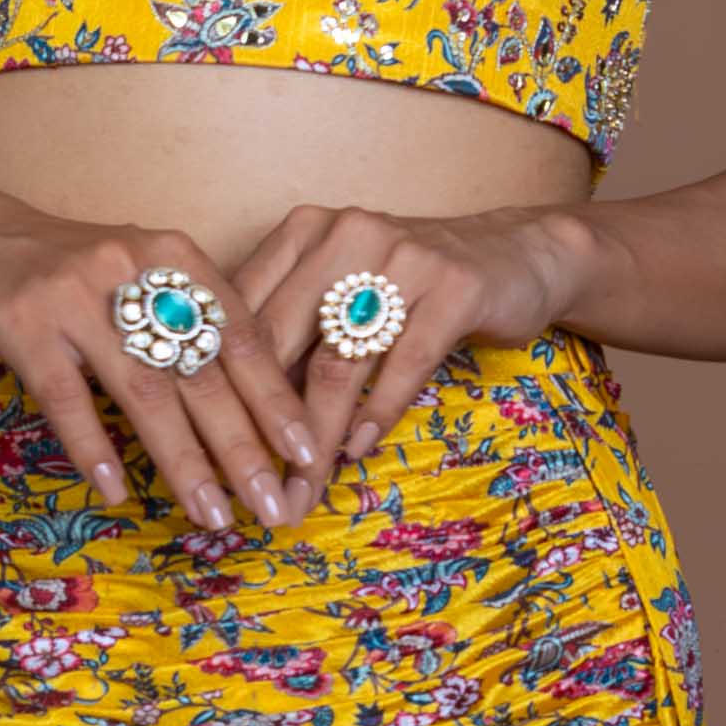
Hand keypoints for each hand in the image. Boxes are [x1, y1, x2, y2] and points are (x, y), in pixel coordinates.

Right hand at [0, 183, 324, 538]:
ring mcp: (76, 296)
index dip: (276, 400)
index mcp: (175, 256)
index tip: (308, 456)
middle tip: (272, 506)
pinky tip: (116, 491)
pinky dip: (94, 449)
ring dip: (183, 461)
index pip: (242, 336)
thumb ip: (187, 325)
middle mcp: (133, 269)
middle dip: (243, 448)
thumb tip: (253, 410)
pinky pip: (66, 398)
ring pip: (144, 391)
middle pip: (202, 372)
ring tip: (210, 514)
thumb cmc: (68, 272)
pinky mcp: (23, 323)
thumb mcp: (138, 278)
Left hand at [227, 201, 598, 480]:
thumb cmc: (413, 283)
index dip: (222, 388)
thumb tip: (231, 413)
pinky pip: (405, 363)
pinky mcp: (455, 286)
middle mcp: (346, 234)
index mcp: (303, 232)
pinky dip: (378, 413)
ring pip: (340, 363)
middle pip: (284, 345)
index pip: (245, 316)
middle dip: (262, 429)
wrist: (516, 254)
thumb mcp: (342, 289)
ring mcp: (403, 256)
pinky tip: (358, 451)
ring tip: (301, 493)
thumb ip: (293, 330)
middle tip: (250, 493)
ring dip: (316, 439)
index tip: (209, 454)